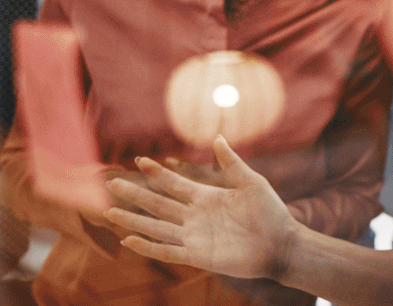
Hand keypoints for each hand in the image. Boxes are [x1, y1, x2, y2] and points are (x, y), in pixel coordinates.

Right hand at [103, 136, 302, 280]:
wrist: (282, 245)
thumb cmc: (272, 214)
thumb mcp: (252, 183)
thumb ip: (232, 163)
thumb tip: (218, 137)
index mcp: (207, 197)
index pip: (174, 184)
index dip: (157, 173)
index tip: (139, 159)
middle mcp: (195, 217)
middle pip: (158, 204)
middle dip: (135, 194)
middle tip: (111, 183)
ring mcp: (195, 237)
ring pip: (156, 227)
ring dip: (133, 220)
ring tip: (109, 211)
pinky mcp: (198, 256)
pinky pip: (168, 251)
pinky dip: (148, 246)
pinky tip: (128, 240)